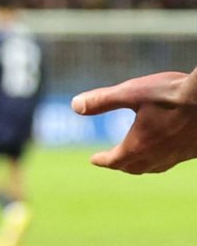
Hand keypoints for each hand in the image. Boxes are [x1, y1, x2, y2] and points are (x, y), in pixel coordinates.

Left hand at [72, 67, 196, 172]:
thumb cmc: (170, 93)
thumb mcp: (130, 92)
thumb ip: (102, 101)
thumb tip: (74, 106)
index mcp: (140, 144)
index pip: (116, 159)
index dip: (103, 160)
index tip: (94, 160)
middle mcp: (160, 155)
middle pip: (135, 167)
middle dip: (120, 164)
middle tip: (111, 161)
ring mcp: (179, 154)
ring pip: (156, 167)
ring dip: (141, 165)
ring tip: (134, 160)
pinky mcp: (194, 150)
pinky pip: (173, 160)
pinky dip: (161, 160)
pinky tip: (164, 151)